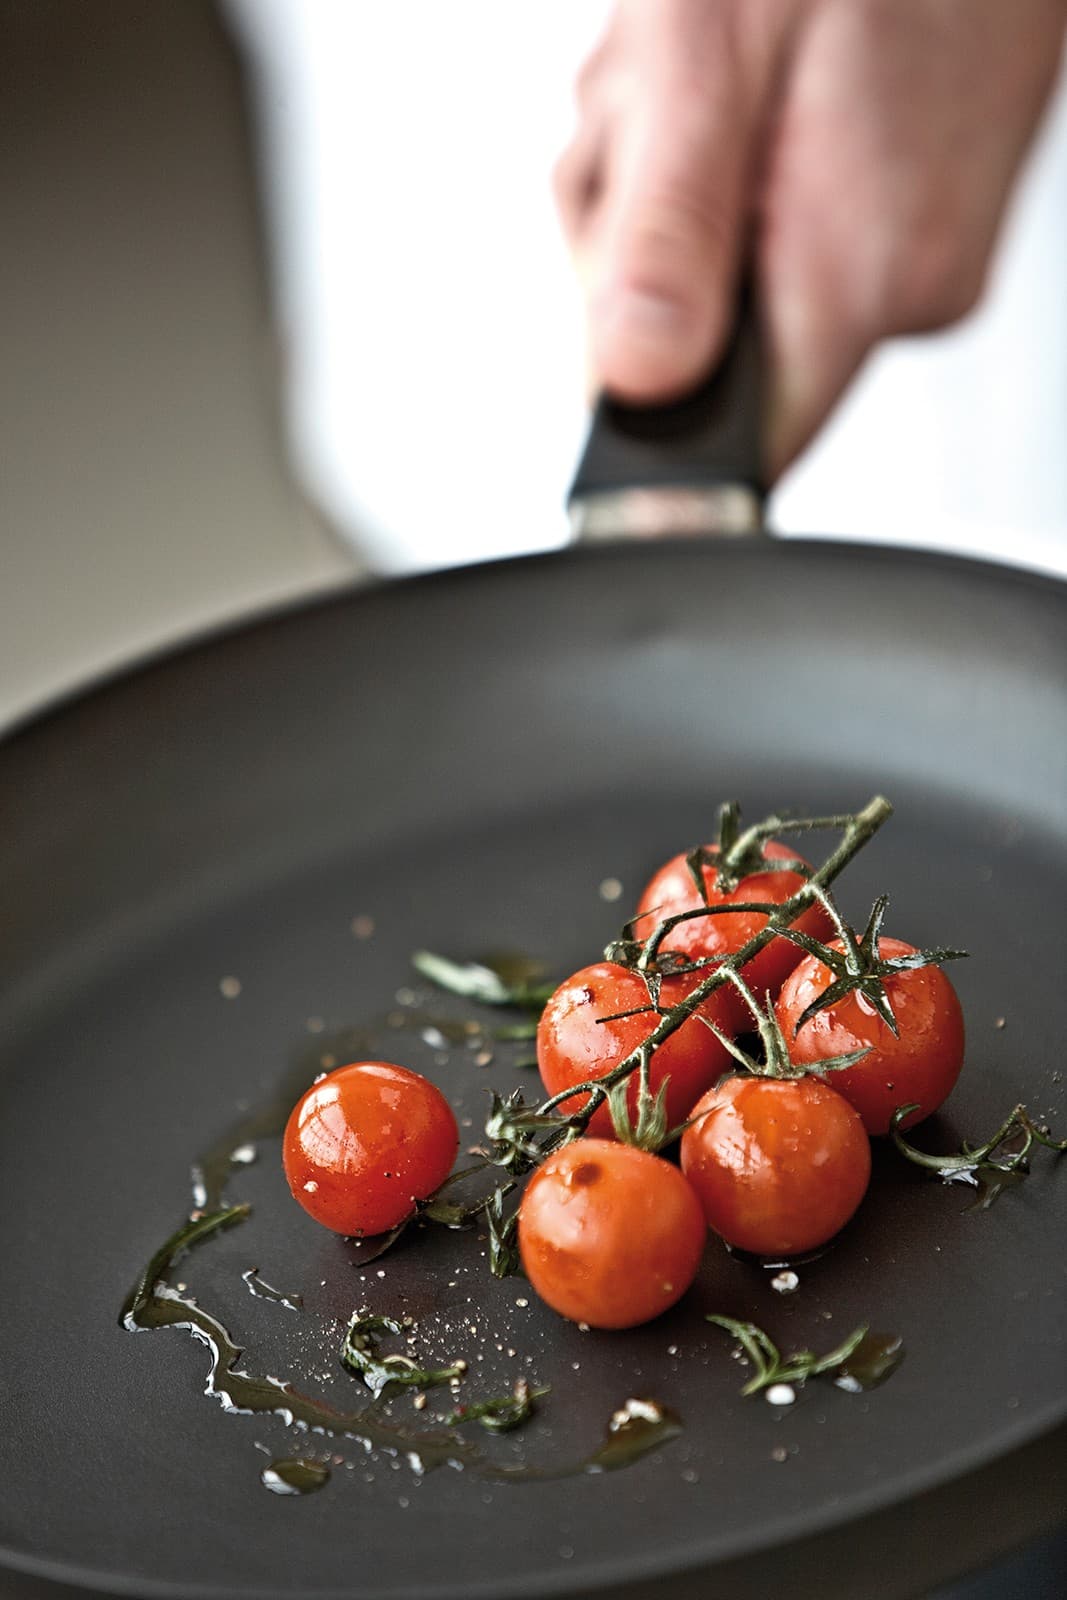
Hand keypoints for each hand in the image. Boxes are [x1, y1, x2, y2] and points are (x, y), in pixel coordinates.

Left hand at [555, 0, 1065, 474]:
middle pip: (715, 358)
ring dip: (678, 202)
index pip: (741, 444)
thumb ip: (666, 237)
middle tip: (652, 132)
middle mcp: (909, 287)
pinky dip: (730, 179)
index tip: (619, 311)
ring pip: (734, 294)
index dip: (651, 400)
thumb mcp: (705, 57)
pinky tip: (744, 98)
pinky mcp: (913, 225)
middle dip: (643, 253)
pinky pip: (777, 245)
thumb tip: (629, 380)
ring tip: (706, 91)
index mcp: (862, 268)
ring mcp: (920, 259)